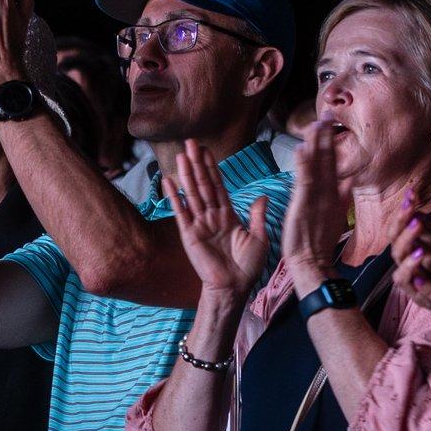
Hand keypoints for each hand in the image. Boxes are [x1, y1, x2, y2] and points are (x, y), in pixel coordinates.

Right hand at [168, 139, 269, 297]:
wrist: (235, 288)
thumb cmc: (248, 267)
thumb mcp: (259, 238)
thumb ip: (257, 216)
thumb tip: (262, 196)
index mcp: (228, 216)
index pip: (219, 186)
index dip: (213, 167)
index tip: (206, 150)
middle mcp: (212, 217)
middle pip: (204, 184)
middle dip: (197, 163)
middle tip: (190, 142)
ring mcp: (199, 224)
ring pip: (193, 194)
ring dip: (187, 174)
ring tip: (181, 155)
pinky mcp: (189, 235)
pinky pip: (181, 212)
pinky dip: (175, 196)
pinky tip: (169, 181)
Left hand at [280, 122, 349, 295]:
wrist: (312, 264)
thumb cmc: (319, 243)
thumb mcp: (335, 215)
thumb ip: (343, 197)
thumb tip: (350, 181)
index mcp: (334, 194)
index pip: (333, 163)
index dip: (330, 143)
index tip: (329, 124)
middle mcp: (328, 193)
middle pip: (328, 159)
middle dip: (326, 136)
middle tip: (327, 114)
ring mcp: (318, 199)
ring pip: (318, 167)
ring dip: (317, 144)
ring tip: (316, 123)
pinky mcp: (305, 206)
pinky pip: (305, 182)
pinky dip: (304, 165)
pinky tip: (303, 149)